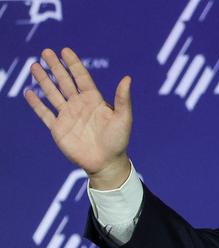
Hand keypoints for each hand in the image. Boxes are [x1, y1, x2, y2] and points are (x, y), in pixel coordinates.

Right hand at [24, 47, 132, 189]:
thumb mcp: (123, 118)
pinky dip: (36, 103)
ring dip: (43, 80)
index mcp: (94, 100)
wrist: (107, 163)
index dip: (73, 64)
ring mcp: (67, 116)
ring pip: (52, 94)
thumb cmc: (118, 140)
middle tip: (46, 51)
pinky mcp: (58, 129)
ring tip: (34, 66)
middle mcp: (79, 105)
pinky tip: (29, 92)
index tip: (65, 51)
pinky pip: (45, 113)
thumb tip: (127, 77)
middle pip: (64, 82)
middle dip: (55, 67)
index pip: (82, 78)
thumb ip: (123, 99)